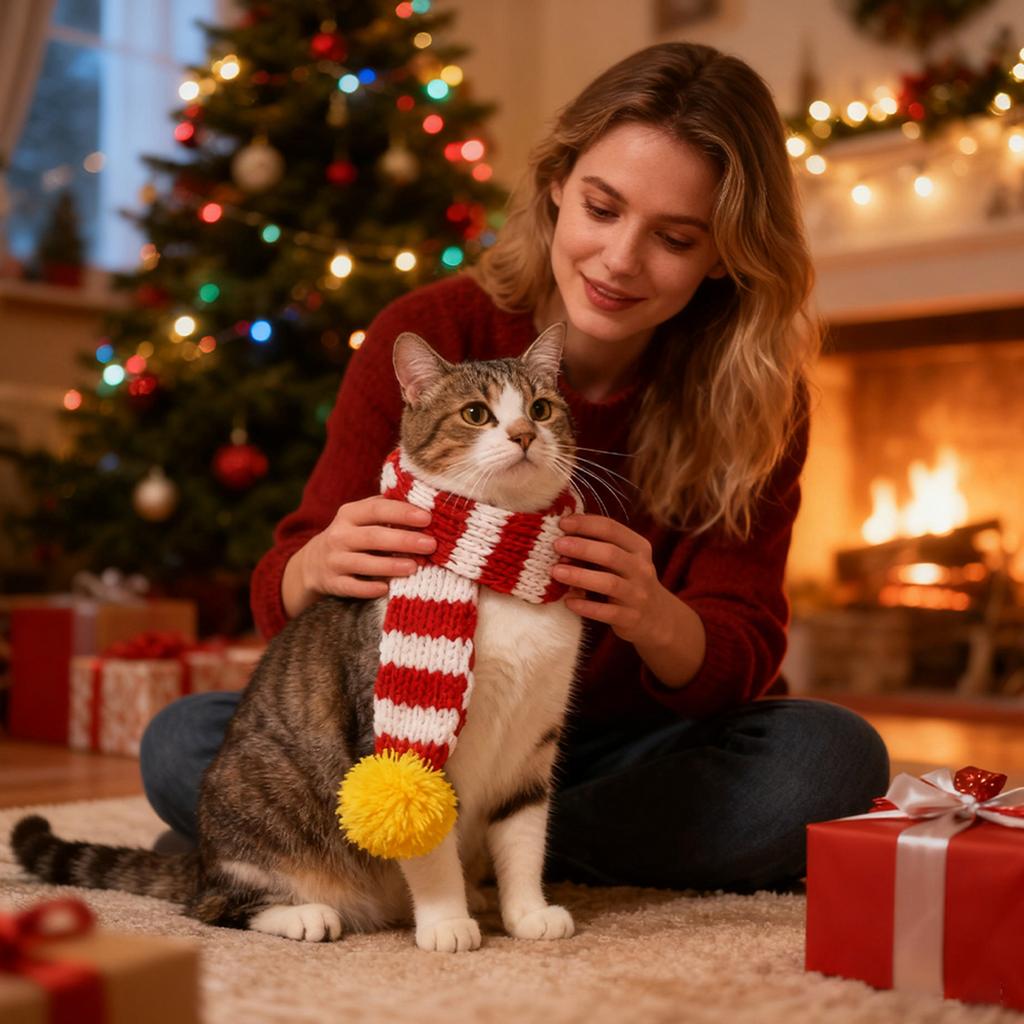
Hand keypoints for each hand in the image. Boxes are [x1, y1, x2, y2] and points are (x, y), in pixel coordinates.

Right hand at [298, 496, 436, 599]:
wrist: (314, 562)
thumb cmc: (354, 535)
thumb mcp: (363, 517)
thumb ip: (388, 510)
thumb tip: (427, 508)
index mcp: (349, 514)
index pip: (377, 509)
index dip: (402, 513)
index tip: (427, 518)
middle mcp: (340, 535)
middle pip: (373, 536)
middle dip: (404, 540)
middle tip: (430, 544)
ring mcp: (334, 560)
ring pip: (363, 563)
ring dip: (390, 565)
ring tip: (415, 566)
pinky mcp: (333, 583)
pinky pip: (352, 587)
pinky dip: (369, 589)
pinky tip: (387, 588)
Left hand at [550, 513, 671, 647]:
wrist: (658, 617)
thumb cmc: (628, 580)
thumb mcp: (622, 559)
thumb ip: (598, 547)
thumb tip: (562, 536)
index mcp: (638, 548)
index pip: (612, 529)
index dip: (585, 524)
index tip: (562, 522)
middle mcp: (641, 569)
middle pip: (611, 554)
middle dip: (581, 547)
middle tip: (556, 545)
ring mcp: (638, 595)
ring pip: (609, 583)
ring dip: (580, 576)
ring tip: (555, 572)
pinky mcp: (631, 618)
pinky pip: (606, 612)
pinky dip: (585, 606)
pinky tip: (568, 601)